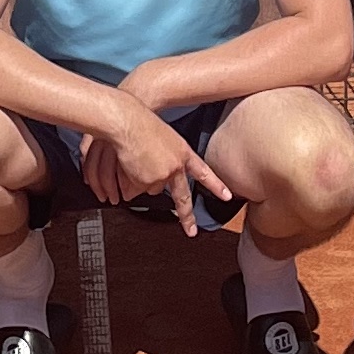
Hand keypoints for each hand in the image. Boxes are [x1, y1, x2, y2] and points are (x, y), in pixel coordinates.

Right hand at [89, 108, 236, 230]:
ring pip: (150, 188)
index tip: (226, 196)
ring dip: (140, 179)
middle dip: (187, 217)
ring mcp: (163, 175)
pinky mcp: (148, 182)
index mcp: (182, 151)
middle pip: (181, 197)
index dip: (215, 185)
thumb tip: (152, 185)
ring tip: (134, 160)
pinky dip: (129, 180)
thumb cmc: (139, 123)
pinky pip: (135, 188)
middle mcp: (176, 166)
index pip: (203, 172)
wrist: (127, 122)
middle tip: (191, 231)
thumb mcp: (161, 138)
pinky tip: (128, 165)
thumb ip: (165, 161)